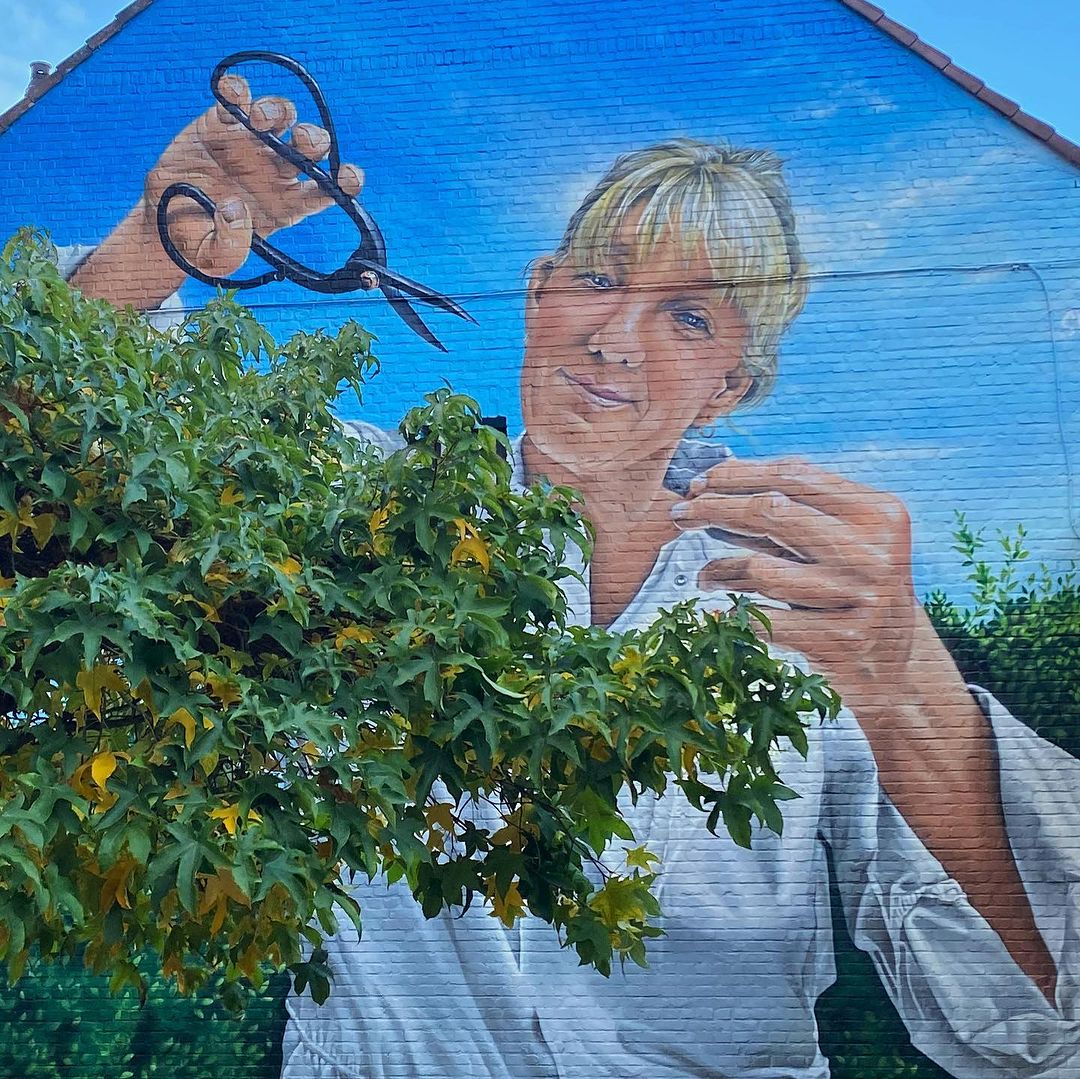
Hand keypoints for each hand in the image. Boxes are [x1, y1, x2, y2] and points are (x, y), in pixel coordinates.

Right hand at [142, 74, 363, 277]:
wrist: (163, 222)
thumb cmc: (198, 244)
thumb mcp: (213, 258)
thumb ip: (229, 246)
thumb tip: (234, 209)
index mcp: (288, 206)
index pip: (327, 190)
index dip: (345, 182)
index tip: (350, 178)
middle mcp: (277, 171)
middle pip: (310, 148)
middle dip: (313, 140)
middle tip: (301, 142)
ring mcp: (251, 144)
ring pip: (281, 116)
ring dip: (277, 111)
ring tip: (259, 121)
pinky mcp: (221, 124)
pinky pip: (235, 99)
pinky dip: (237, 90)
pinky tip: (232, 94)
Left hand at [671, 457, 920, 707]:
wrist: (895, 671)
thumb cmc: (853, 593)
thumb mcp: (838, 544)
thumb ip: (789, 512)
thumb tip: (709, 485)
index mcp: (878, 512)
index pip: (794, 475)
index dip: (737, 475)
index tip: (698, 482)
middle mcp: (873, 550)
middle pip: (771, 512)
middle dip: (714, 508)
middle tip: (679, 514)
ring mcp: (860, 597)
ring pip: (761, 569)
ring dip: (718, 570)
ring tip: (703, 576)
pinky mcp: (841, 640)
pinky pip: (762, 619)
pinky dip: (729, 614)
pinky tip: (712, 612)